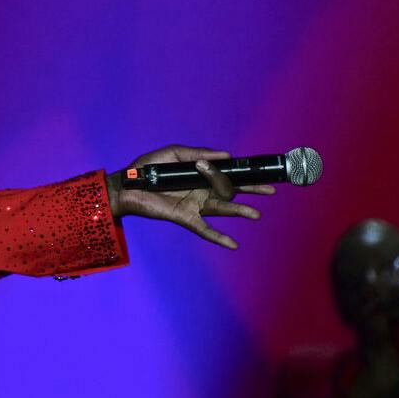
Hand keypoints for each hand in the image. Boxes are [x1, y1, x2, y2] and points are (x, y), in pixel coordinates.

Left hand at [108, 145, 272, 249]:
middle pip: (231, 191)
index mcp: (201, 175)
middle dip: (251, 190)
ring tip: (256, 213)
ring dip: (240, 211)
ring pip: (222, 208)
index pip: (227, 174)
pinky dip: (219, 238)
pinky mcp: (185, 217)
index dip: (244, 173)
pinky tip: (233, 244)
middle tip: (270, 190)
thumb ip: (199, 154)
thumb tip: (226, 156)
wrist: (128, 185)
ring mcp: (195, 205)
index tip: (260, 171)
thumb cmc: (149, 167)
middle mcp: (201, 190)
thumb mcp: (174, 153)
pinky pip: (204, 229)